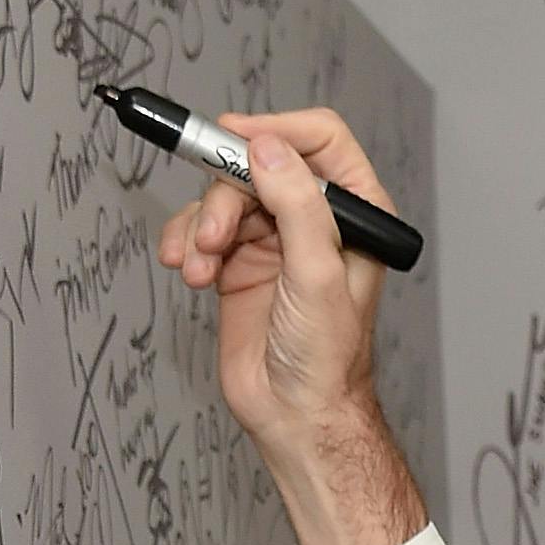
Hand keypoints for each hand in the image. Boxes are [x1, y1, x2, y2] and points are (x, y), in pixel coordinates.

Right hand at [157, 108, 426, 544]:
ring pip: (224, 196)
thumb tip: (267, 147)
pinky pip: (202, 228)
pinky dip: (188, 244)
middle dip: (226, 194)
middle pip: (258, 163)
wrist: (296, 415)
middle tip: (214, 234)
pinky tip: (191, 273)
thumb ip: (296, 205)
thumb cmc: (325, 358)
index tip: (235, 139)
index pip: (320, 140)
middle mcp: (316, 220)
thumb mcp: (316, 273)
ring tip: (200, 266)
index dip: (276, 130)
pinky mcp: (240, 262)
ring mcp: (276, 240)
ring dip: (202, 226)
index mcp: (356, 213)